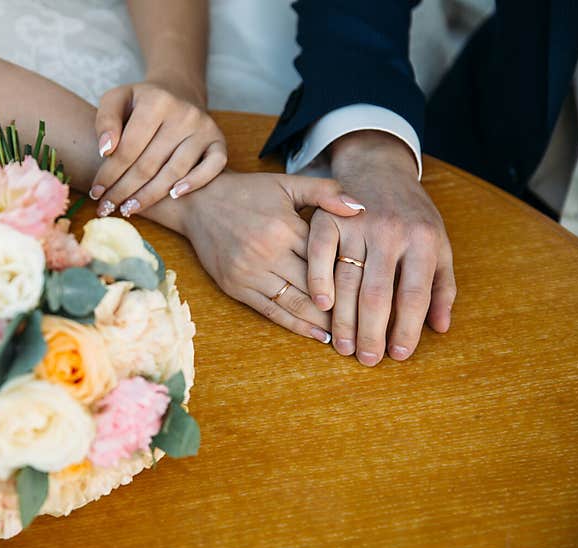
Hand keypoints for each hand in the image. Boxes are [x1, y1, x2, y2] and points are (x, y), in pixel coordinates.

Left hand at [89, 82, 226, 217]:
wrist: (177, 95)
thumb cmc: (140, 104)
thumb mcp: (117, 100)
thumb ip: (105, 120)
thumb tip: (106, 150)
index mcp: (156, 100)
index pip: (128, 148)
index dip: (109, 174)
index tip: (96, 192)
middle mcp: (184, 113)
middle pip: (149, 164)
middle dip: (124, 190)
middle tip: (108, 208)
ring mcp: (204, 128)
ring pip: (175, 172)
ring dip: (150, 196)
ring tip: (129, 209)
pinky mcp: (219, 142)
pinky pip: (212, 168)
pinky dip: (194, 183)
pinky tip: (173, 196)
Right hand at [175, 171, 363, 340]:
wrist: (200, 202)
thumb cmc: (249, 192)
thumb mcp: (287, 184)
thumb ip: (325, 192)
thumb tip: (361, 208)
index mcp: (284, 225)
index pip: (326, 258)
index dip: (353, 276)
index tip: (377, 291)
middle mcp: (266, 252)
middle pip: (314, 285)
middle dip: (344, 306)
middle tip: (372, 322)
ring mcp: (249, 272)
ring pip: (294, 303)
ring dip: (323, 322)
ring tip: (350, 334)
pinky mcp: (236, 287)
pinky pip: (271, 311)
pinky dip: (296, 326)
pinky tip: (317, 335)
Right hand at [307, 130, 456, 365]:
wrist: (379, 167)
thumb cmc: (412, 214)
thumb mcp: (438, 244)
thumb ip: (442, 286)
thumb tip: (441, 328)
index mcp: (424, 239)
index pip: (415, 294)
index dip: (407, 329)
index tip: (399, 355)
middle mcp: (391, 231)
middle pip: (378, 294)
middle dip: (371, 333)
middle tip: (366, 360)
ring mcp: (357, 223)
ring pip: (347, 281)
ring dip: (343, 320)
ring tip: (343, 347)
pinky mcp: (328, 218)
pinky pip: (319, 256)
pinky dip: (318, 283)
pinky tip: (322, 308)